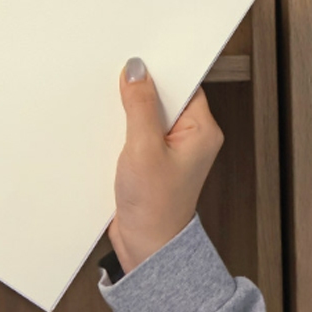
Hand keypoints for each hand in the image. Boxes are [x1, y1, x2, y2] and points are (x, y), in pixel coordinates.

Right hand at [108, 57, 223, 273]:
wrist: (146, 250)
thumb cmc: (155, 208)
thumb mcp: (144, 148)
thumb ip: (140, 106)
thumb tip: (137, 71)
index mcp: (201, 130)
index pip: (184, 84)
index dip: (160, 71)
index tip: (137, 61)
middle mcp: (190, 137)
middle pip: (165, 97)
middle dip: (141, 91)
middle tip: (118, 84)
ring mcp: (171, 149)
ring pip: (148, 114)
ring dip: (129, 112)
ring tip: (113, 114)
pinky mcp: (153, 159)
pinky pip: (138, 131)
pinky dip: (124, 128)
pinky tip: (110, 132)